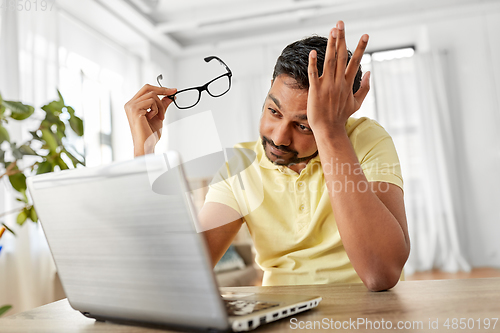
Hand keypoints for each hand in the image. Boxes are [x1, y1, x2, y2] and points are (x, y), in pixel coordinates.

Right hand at [124, 84, 175, 155]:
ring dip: (160, 106)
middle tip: (173, 93)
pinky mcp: (135, 109)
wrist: (147, 145)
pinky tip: (153, 118)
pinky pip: (151, 101)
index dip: (160, 88)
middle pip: (148, 88)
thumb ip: (162, 105)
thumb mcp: (158, 115)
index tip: (172, 90)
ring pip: (152, 95)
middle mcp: (130, 104)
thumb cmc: (150, 134)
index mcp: (133, 105)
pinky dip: (156, 109)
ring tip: (160, 117)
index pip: (146, 90)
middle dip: (162, 90)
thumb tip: (169, 97)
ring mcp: (131, 106)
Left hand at [307, 20, 369, 135]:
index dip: (360, 48)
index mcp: (347, 84)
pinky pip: (314, 75)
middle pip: (341, 56)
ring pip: (330, 61)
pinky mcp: (315, 91)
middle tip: (341, 23)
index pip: (355, 61)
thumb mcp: (356, 103)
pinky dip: (314, 64)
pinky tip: (314, 52)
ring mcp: (327, 86)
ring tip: (333, 30)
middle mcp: (338, 82)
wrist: (329, 129)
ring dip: (331, 45)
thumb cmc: (340, 116)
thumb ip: (364, 88)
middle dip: (341, 39)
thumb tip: (369, 72)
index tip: (365, 35)